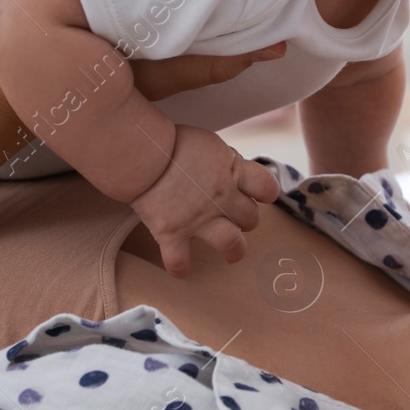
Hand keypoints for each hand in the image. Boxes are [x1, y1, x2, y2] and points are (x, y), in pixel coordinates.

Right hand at [129, 125, 280, 275]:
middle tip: (233, 218)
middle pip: (251, 219)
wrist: (142, 151)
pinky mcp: (172, 232)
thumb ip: (226, 161)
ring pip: (232, 245)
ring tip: (231, 252)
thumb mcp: (210, 144)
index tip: (257, 196)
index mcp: (232, 171)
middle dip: (245, 220)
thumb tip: (233, 169)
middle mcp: (221, 197)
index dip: (265, 194)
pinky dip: (180, 267)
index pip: (267, 187)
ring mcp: (198, 218)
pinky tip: (181, 266)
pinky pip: (180, 262)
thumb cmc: (173, 142)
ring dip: (234, 251)